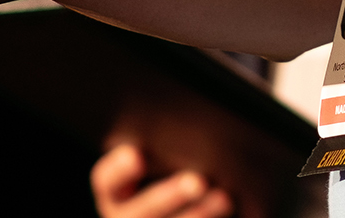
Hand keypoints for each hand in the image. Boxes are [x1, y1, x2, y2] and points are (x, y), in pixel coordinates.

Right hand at [91, 144, 233, 217]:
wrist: (182, 204)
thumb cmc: (177, 179)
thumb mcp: (165, 165)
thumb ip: (169, 154)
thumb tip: (194, 135)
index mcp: (116, 194)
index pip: (107, 180)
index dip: (119, 169)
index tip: (136, 155)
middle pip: (142, 211)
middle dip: (170, 196)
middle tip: (198, 181)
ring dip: (198, 216)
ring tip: (224, 199)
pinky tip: (237, 215)